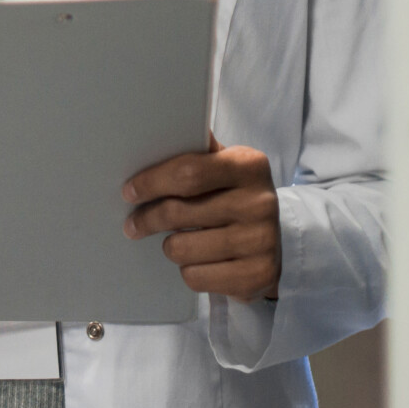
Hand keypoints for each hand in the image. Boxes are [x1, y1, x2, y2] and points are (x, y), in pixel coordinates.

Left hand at [122, 136, 282, 301]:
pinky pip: (196, 277)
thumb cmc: (236, 196)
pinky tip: (197, 261)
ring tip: (175, 242)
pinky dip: (188, 270)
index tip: (130, 191)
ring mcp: (262, 241)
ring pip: (182, 249)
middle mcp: (260, 202)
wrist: (278, 239)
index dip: (152, 182)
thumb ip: (198, 151)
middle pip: (178, 213)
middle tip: (132, 224)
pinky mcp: (258, 276)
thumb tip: (159, 130)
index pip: (189, 171)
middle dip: (147, 218)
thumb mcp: (226, 166)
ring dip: (170, 246)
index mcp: (249, 166)